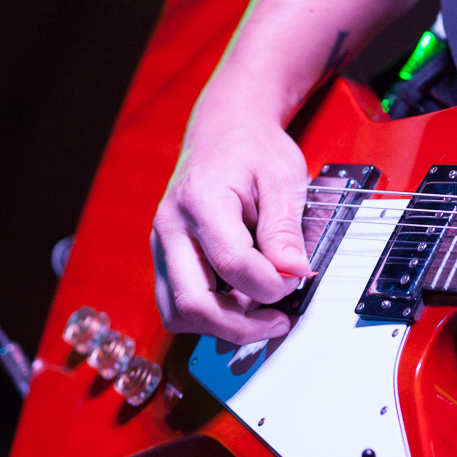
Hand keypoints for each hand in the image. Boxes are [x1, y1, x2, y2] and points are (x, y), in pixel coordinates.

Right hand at [151, 97, 310, 343]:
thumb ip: (285, 229)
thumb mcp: (282, 179)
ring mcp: (161, 244)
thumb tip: (292, 274)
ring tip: (260, 314)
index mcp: (201, 200)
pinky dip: (210, 315)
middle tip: (279, 321)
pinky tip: (241, 303)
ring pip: (176, 313)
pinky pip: (177, 303)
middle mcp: (170, 226)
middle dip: (241, 326)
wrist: (224, 129)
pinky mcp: (164, 257)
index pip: (232, 264)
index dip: (270, 284)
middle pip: (192, 303)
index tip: (295, 279)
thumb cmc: (253, 148)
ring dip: (221, 327)